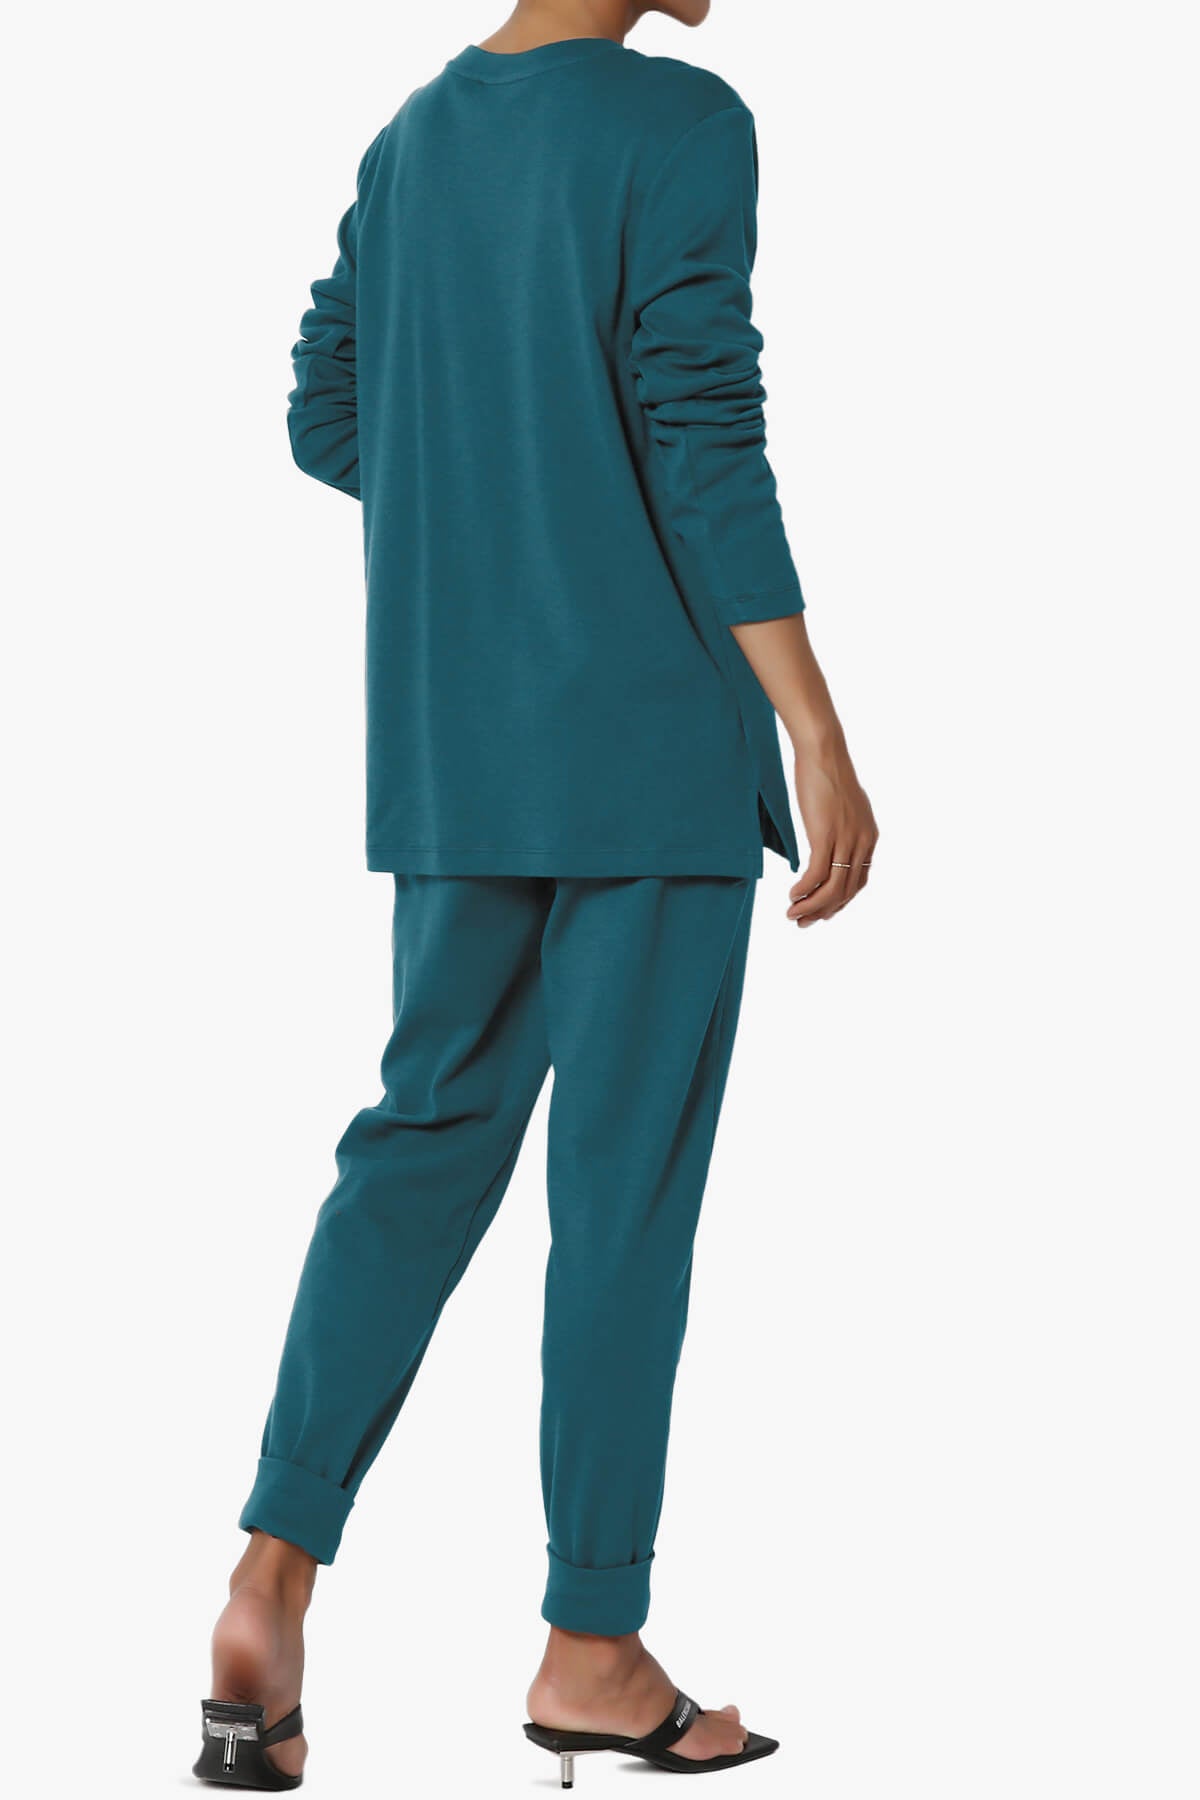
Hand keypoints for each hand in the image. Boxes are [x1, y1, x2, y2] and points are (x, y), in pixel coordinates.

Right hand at [787, 743, 877, 926]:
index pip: (858, 882)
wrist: (824, 752)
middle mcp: (863, 842)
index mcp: (869, 837)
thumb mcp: (842, 807)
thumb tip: (829, 842)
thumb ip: (841, 828)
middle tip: (802, 922)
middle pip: (846, 891)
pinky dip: (805, 890)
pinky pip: (817, 874)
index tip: (820, 912)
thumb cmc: (827, 774)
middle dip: (823, 912)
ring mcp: (846, 840)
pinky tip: (792, 895)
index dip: (839, 902)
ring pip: (832, 889)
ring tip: (793, 915)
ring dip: (812, 907)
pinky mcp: (826, 835)